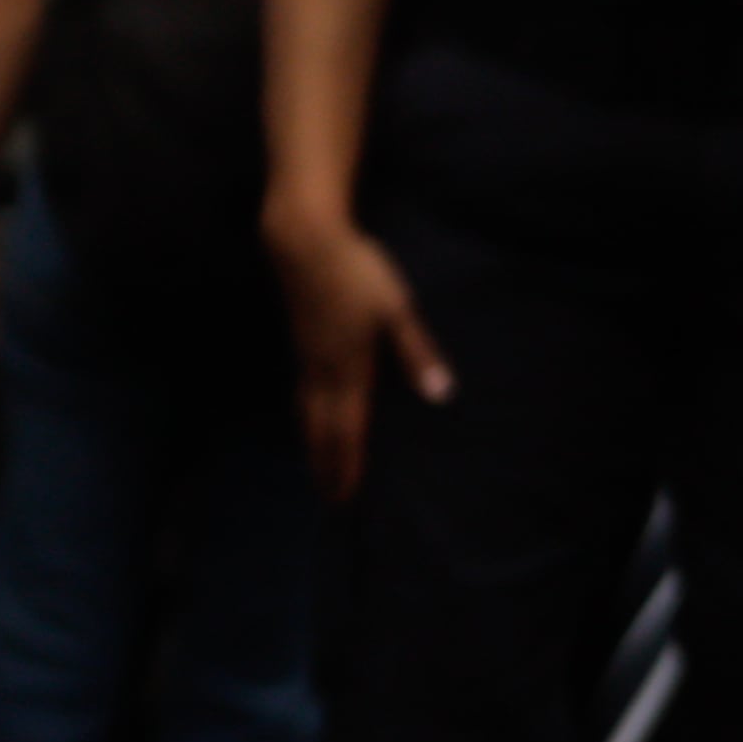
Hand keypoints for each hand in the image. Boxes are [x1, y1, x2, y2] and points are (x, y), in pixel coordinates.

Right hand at [267, 211, 450, 500]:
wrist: (304, 241)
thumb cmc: (356, 271)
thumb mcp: (396, 307)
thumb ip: (417, 351)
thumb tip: (440, 394)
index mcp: (349, 368)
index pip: (348, 429)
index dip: (348, 465)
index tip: (346, 498)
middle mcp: (323, 370)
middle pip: (321, 429)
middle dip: (326, 465)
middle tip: (330, 500)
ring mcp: (308, 357)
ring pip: (307, 413)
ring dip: (313, 445)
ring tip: (317, 469)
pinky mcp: (302, 343)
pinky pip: (302, 395)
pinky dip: (306, 419)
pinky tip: (310, 416)